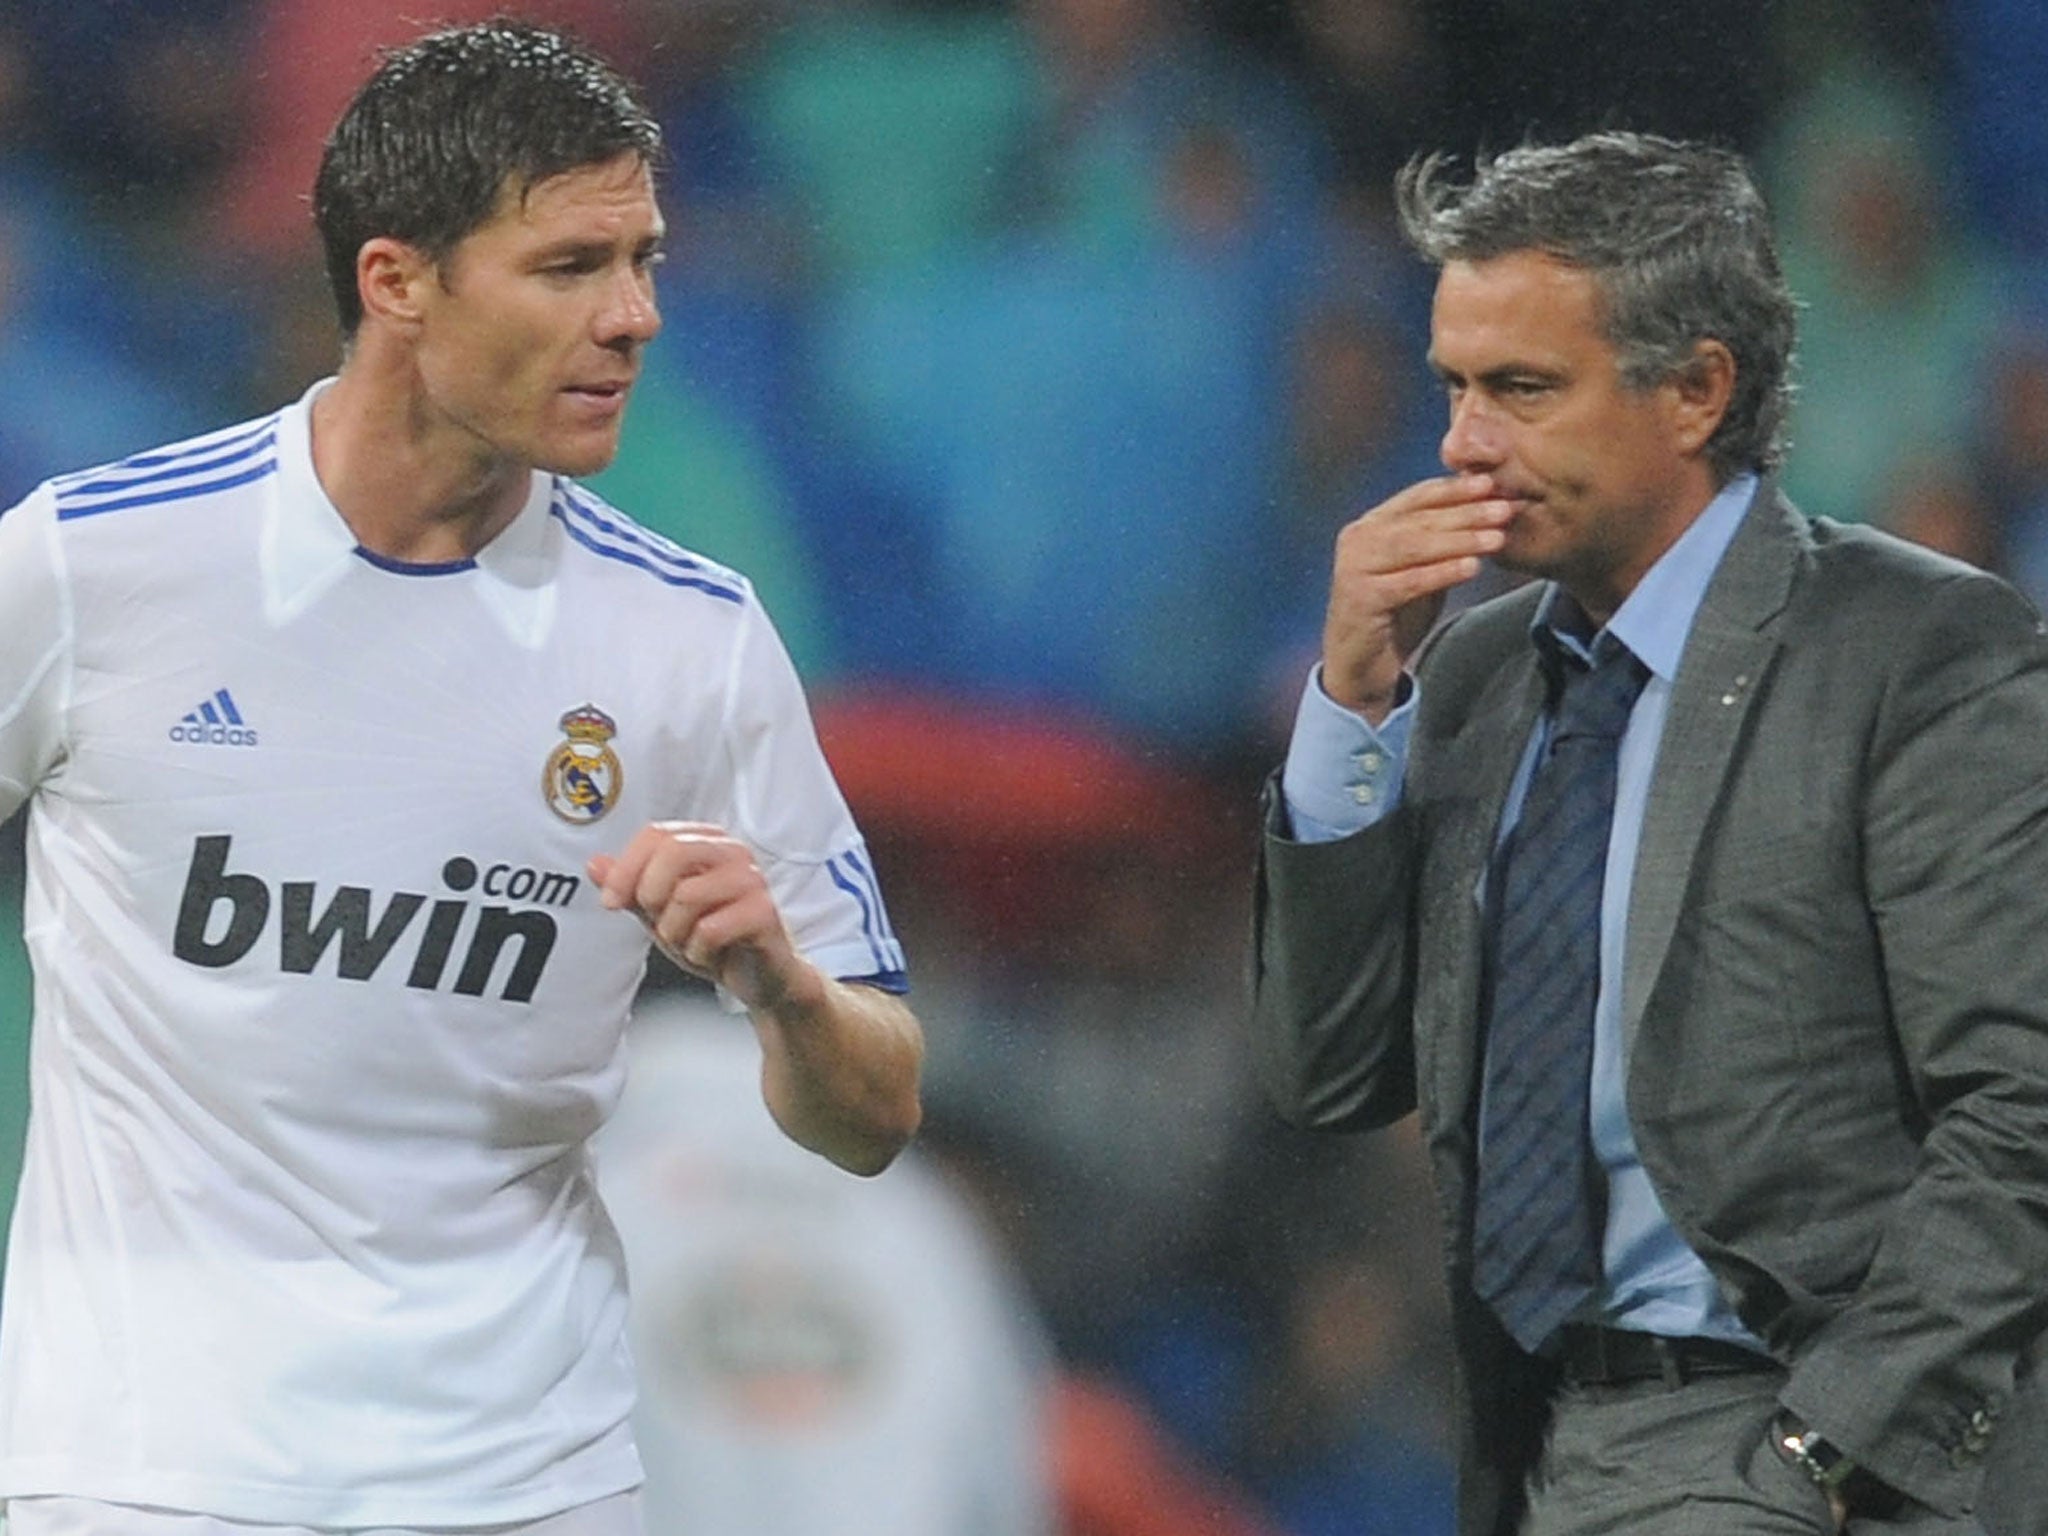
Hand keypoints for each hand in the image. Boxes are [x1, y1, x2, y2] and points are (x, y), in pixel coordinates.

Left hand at [588, 821, 817, 1014]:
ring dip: (675, 932)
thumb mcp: (659, 913)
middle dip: (650, 894)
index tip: (610, 902)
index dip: (625, 868)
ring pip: (688, 894)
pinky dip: (698, 951)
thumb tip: (594, 864)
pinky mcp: (765, 913)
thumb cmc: (713, 939)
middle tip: (658, 923)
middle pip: (673, 851)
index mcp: (707, 842)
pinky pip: (710, 929)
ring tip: (690, 941)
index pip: (655, 834)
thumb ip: (629, 888)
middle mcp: (733, 852)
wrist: (758, 977)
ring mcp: (753, 880)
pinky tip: (710, 954)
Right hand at [1322, 473, 1513, 721]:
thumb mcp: (1420, 569)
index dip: (1456, 489)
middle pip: (1419, 519)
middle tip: (1505, 509)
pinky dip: (1443, 572)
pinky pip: (1410, 581)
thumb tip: (1488, 508)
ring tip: (1497, 538)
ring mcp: (1355, 568)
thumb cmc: (1395, 614)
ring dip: (1460, 540)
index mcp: (1371, 524)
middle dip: (1466, 513)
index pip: (1417, 496)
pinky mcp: (1361, 598)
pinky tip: (1473, 568)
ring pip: (1414, 546)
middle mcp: (1358, 539)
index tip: (1493, 484)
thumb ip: (1441, 541)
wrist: (1361, 666)